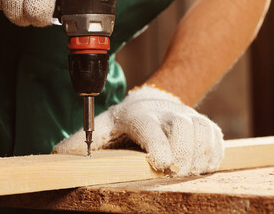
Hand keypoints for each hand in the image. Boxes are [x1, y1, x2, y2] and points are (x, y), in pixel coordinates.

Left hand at [53, 85, 223, 175]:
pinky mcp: (205, 125)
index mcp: (139, 115)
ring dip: (198, 156)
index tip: (160, 165)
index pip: (150, 128)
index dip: (158, 146)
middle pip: (184, 128)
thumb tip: (57, 155)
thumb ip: (81, 141)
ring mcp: (189, 117)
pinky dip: (213, 155)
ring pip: (203, 132)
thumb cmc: (125, 121)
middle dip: (182, 154)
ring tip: (187, 171)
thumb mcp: (100, 127)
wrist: (153, 101)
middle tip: (173, 172)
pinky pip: (216, 139)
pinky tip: (201, 166)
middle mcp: (167, 113)